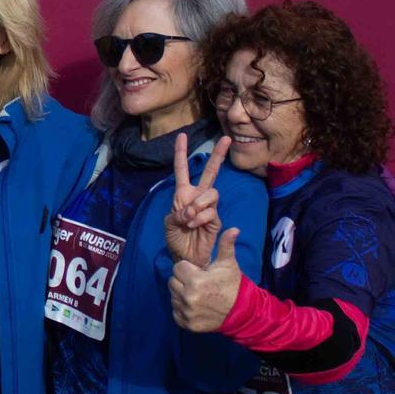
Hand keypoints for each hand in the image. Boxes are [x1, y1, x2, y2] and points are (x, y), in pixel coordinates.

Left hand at [163, 133, 229, 267]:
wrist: (185, 257)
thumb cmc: (175, 239)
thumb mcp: (169, 225)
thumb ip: (177, 214)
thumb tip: (191, 209)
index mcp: (182, 194)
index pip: (182, 170)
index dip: (181, 153)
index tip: (182, 136)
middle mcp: (197, 197)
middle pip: (210, 172)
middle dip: (218, 155)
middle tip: (226, 139)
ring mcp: (208, 207)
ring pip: (211, 192)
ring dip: (199, 203)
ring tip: (190, 217)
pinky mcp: (216, 219)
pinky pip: (211, 211)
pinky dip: (201, 217)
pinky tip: (194, 225)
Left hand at [168, 228, 241, 332]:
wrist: (241, 312)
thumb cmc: (232, 285)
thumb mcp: (228, 264)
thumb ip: (225, 245)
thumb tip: (233, 229)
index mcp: (195, 280)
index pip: (177, 268)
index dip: (188, 269)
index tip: (198, 272)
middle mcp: (188, 297)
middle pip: (172, 282)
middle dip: (183, 280)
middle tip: (197, 283)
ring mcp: (186, 312)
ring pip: (173, 297)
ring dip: (181, 294)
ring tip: (197, 294)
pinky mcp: (186, 324)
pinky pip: (175, 312)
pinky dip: (182, 309)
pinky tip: (195, 306)